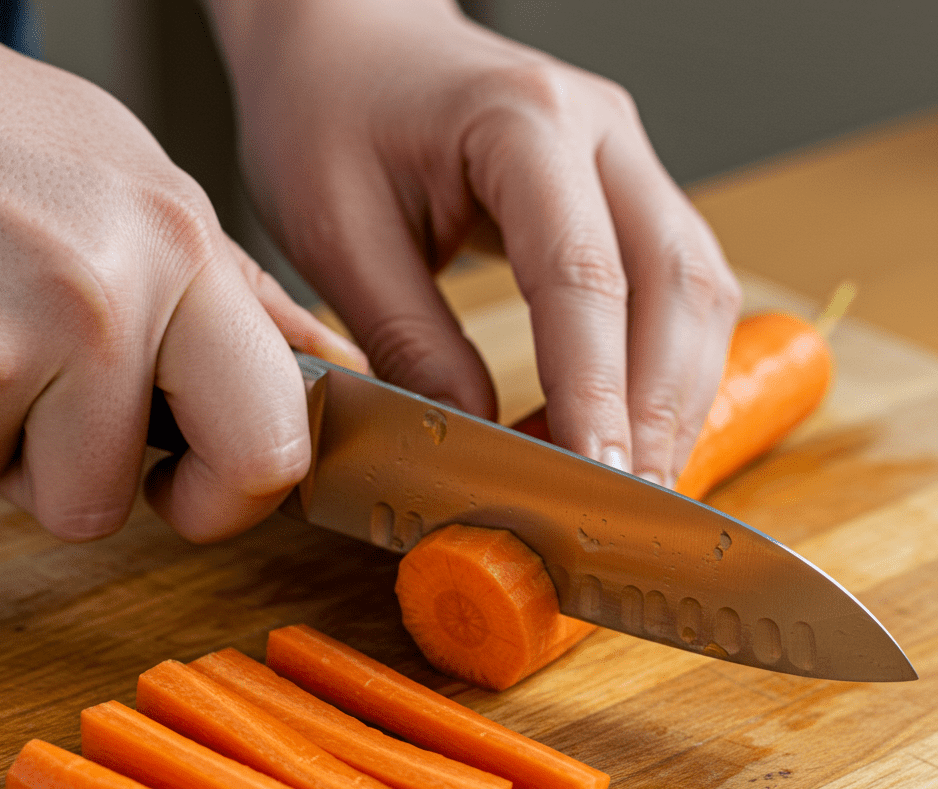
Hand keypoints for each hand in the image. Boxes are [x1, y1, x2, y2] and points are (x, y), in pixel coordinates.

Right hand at [0, 3, 364, 541]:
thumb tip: (325, 363)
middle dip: (86, 487)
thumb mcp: (140, 186)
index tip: (199, 489)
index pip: (266, 446)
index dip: (231, 500)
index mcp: (182, 254)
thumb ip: (239, 293)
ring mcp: (0, 340)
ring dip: (0, 440)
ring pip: (14, 487)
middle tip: (61, 418)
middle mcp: (103, 301)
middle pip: (108, 505)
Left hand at [209, 0, 740, 485]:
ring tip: (632, 482)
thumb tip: (477, 438)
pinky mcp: (624, 194)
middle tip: (628, 505)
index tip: (596, 477)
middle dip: (658, 408)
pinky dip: (664, 369)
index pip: (582, 275)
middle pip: (675, 285)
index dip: (595, 389)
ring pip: (696, 291)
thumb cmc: (328, 117)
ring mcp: (625, 160)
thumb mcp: (338, 234)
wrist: (350, 43)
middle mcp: (601, 132)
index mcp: (522, 123)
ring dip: (675, 396)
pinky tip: (631, 424)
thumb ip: (410, 340)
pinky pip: (676, 290)